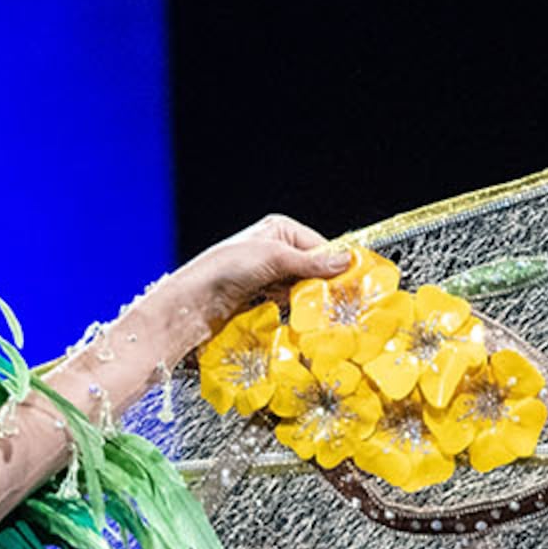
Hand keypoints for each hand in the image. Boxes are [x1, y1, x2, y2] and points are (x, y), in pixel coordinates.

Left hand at [147, 214, 350, 351]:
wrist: (193, 302)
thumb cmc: (226, 268)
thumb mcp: (273, 258)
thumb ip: (310, 262)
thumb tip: (345, 261)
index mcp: (279, 230)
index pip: (319, 246)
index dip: (335, 264)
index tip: (354, 283)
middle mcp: (275, 249)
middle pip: (312, 268)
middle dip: (323, 284)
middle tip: (341, 301)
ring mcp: (268, 274)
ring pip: (301, 287)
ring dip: (309, 299)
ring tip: (324, 312)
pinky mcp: (260, 296)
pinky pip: (287, 302)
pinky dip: (295, 309)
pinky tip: (303, 318)